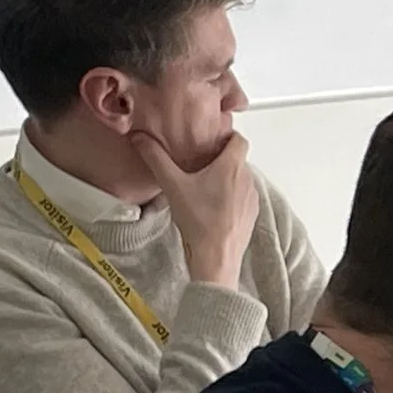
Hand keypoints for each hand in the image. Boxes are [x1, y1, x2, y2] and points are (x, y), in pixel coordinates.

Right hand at [130, 130, 258, 287]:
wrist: (217, 257)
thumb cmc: (198, 220)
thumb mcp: (173, 185)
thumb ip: (156, 159)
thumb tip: (139, 138)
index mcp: (232, 166)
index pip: (239, 139)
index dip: (227, 136)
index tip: (211, 138)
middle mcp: (247, 179)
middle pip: (238, 159)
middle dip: (222, 158)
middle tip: (201, 161)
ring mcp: (252, 198)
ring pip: (241, 179)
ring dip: (227, 178)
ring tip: (205, 184)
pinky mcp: (252, 214)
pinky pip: (243, 197)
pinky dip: (232, 196)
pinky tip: (213, 205)